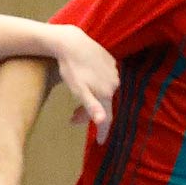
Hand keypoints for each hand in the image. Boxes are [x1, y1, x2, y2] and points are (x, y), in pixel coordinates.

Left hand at [52, 25, 117, 143]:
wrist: (71, 42)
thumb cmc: (72, 68)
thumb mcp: (79, 90)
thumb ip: (91, 106)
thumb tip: (102, 121)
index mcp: (106, 93)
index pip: (106, 118)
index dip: (103, 131)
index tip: (101, 142)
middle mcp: (114, 84)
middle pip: (104, 105)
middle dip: (89, 114)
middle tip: (72, 118)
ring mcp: (113, 72)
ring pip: (104, 93)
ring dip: (92, 100)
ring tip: (75, 101)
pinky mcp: (110, 62)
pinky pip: (105, 80)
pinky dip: (96, 87)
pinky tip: (86, 84)